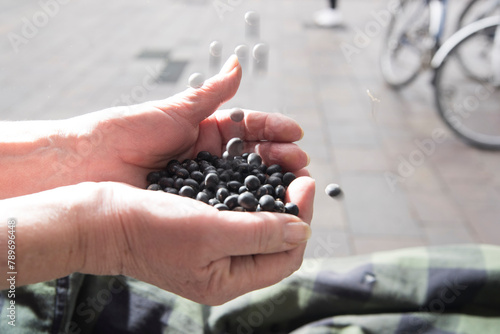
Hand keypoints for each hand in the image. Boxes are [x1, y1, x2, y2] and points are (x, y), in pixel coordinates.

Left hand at [64, 55, 307, 187]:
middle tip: (300, 162)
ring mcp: (200, 182)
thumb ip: (211, 94)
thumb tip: (239, 63)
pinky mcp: (190, 204)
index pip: (249, 128)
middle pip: (253, 157)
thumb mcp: (173, 111)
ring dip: (270, 180)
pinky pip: (223, 204)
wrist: (85, 165)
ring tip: (293, 181)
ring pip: (243, 181)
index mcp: (204, 131)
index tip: (296, 134)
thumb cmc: (123, 131)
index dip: (273, 130)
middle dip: (279, 157)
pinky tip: (265, 205)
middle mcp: (206, 157)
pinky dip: (246, 204)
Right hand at [80, 175, 314, 304]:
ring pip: (258, 222)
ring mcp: (212, 247)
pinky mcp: (201, 226)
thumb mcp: (210, 231)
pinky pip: (236, 210)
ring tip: (281, 166)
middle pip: (275, 240)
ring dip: (274, 194)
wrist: (102, 217)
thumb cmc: (151, 227)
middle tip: (299, 171)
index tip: (306, 182)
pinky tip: (254, 171)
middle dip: (292, 205)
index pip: (285, 257)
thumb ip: (260, 232)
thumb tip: (304, 231)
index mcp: (228, 280)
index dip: (303, 219)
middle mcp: (223, 267)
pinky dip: (250, 191)